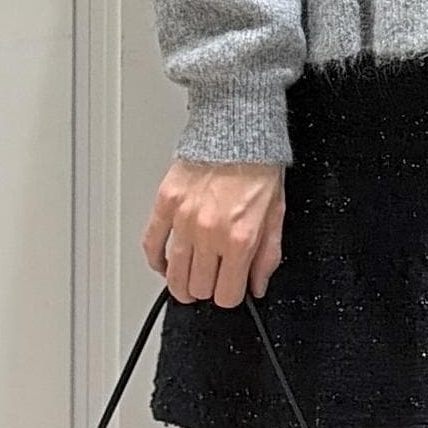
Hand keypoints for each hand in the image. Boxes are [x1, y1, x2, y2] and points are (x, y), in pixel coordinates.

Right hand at [141, 158, 285, 307]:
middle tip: (211, 284)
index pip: (227, 294)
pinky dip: (157, 261)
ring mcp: (184, 220)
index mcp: (239, 239)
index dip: (230, 298)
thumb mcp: (275, 218)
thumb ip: (266, 257)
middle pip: (199, 288)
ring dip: (181, 286)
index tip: (230, 292)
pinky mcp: (166, 204)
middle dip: (207, 291)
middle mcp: (209, 233)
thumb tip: (256, 286)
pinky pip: (152, 244)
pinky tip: (165, 265)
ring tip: (187, 284)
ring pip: (175, 275)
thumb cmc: (259, 168)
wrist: (238, 130)